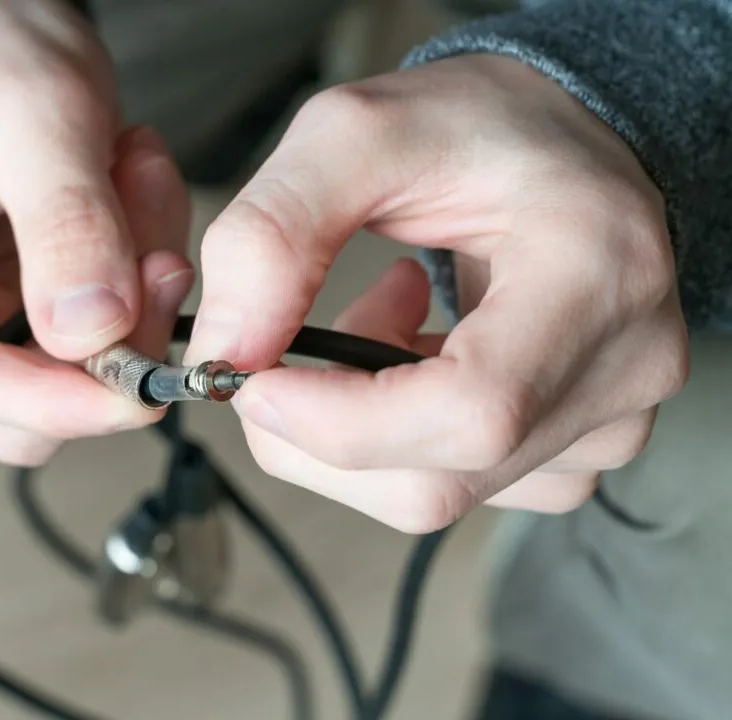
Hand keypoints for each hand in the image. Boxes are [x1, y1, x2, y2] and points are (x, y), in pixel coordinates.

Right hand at [0, 0, 193, 465]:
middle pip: (10, 407)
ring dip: (128, 313)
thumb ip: (67, 223)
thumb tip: (93, 333)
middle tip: (161, 254)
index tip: (144, 394)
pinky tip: (126, 215)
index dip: (57, 401)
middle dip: (107, 346)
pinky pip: (80, 356)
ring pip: (57, 389)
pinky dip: (127, 298)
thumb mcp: (36, 113)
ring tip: (135, 196)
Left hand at [186, 55, 688, 532]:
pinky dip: (387, 435)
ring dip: (352, 422)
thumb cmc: (473, 127)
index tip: (249, 378)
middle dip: (316, 426)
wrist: (557, 146)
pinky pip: (450, 485)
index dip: (339, 422)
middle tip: (291, 334)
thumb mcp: (358, 134)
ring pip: (428, 495)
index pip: (473, 412)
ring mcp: (607, 422)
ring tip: (376, 312)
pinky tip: (406, 351)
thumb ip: (274, 232)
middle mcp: (623, 370)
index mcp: (599, 275)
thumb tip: (226, 350)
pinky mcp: (573, 448)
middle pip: (433, 480)